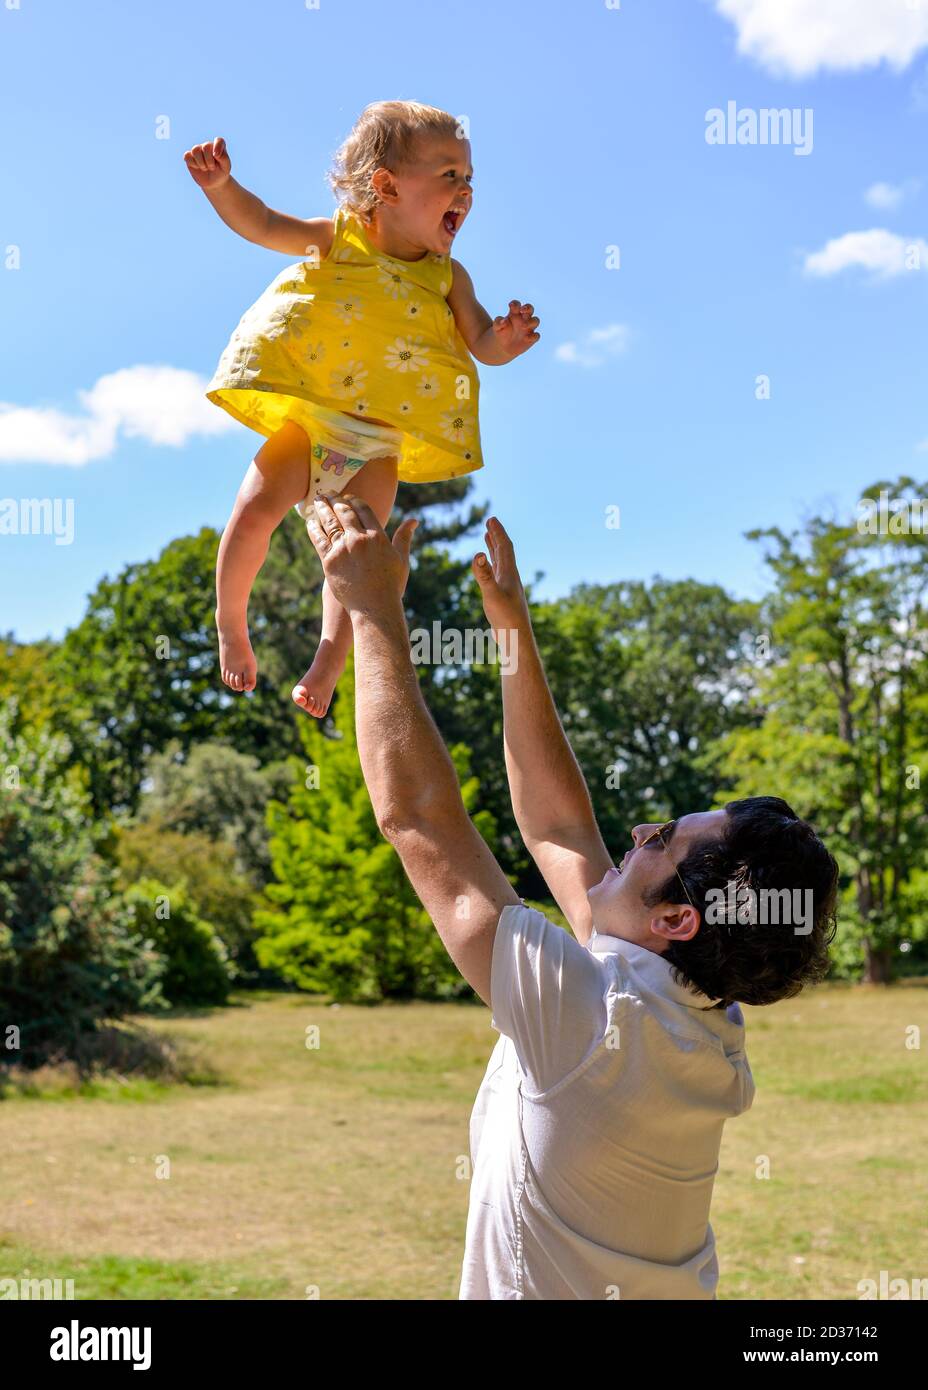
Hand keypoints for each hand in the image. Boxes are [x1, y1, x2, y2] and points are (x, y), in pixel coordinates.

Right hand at [184, 136, 231, 189]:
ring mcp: (198, 150)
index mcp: (218, 146)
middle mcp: (207, 146)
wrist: (214, 182)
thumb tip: (215, 153)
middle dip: (209, 160)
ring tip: (205, 168)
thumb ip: (224, 158)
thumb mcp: (226, 167)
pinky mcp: (189, 156)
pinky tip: (197, 167)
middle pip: (206, 146)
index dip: (217, 147)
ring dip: (201, 163)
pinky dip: (193, 164)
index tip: (217, 157)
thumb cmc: (221, 172)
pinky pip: (187, 156)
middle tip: (212, 168)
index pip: (219, 141)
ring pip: (195, 150)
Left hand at [303, 494, 418, 614]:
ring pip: (330, 522)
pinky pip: (319, 539)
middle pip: (344, 512)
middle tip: (328, 492)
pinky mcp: (330, 561)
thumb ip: (404, 537)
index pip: (363, 509)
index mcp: (377, 536)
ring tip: (317, 500)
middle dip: (335, 499)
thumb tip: (414, 520)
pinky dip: (314, 528)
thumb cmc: (391, 585)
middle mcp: (359, 540)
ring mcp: (343, 550)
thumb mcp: (401, 559)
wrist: (374, 608)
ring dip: (322, 508)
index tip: (348, 497)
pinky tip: (310, 521)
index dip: (354, 500)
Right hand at [472, 516, 529, 630]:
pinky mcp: (503, 597)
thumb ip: (484, 575)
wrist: (516, 639)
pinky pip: (496, 574)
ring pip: (500, 562)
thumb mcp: (491, 595)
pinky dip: (491, 566)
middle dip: (496, 536)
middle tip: (490, 523)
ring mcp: (507, 587)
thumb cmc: (506, 618)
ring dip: (494, 549)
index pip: (504, 547)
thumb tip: (478, 555)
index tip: (491, 519)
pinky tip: (487, 568)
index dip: (498, 532)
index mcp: (509, 574)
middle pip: (504, 551)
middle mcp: (510, 578)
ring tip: (487, 538)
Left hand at [492, 300, 540, 358]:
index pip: (517, 305)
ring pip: (536, 320)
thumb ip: (498, 323)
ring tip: (523, 326)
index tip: (511, 306)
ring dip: (530, 322)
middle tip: (522, 310)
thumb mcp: (497, 328)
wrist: (504, 347)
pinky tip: (526, 338)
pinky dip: (533, 336)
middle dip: (528, 308)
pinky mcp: (531, 338)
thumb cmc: (501, 333)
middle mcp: (524, 318)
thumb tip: (504, 321)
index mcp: (514, 313)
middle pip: (530, 309)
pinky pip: (536, 336)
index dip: (515, 304)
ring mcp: (529, 328)